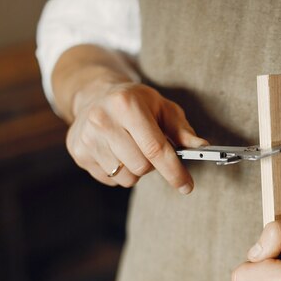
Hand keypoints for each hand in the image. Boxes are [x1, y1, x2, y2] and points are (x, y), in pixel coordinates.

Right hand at [66, 81, 207, 191]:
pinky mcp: (78, 152)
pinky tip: (116, 152)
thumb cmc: (136, 102)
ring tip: (132, 149)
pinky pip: (111, 180)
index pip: (155, 148)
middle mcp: (102, 120)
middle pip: (142, 167)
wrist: (94, 94)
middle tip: (151, 150)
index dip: (174, 171)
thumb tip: (201, 147)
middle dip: (153, 165)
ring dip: (136, 170)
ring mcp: (87, 138)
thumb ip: (183, 130)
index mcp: (126, 104)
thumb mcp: (163, 108)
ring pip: (126, 177)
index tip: (187, 186)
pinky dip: (120, 172)